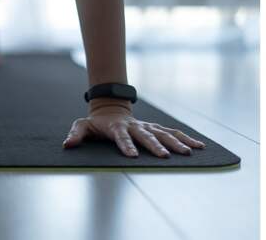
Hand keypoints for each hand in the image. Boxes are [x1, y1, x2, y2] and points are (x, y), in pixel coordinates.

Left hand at [62, 104, 205, 157]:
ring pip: (163, 133)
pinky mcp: (155, 128)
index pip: (121, 137)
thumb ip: (76, 134)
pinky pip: (172, 132)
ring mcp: (146, 127)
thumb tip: (67, 144)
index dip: (125, 146)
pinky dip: (186, 138)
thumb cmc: (96, 122)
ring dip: (176, 143)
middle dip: (155, 146)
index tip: (132, 156)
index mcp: (116, 128)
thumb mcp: (82, 126)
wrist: (110, 108)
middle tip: (164, 157)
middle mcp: (134, 126)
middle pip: (146, 136)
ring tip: (188, 153)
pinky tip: (199, 146)